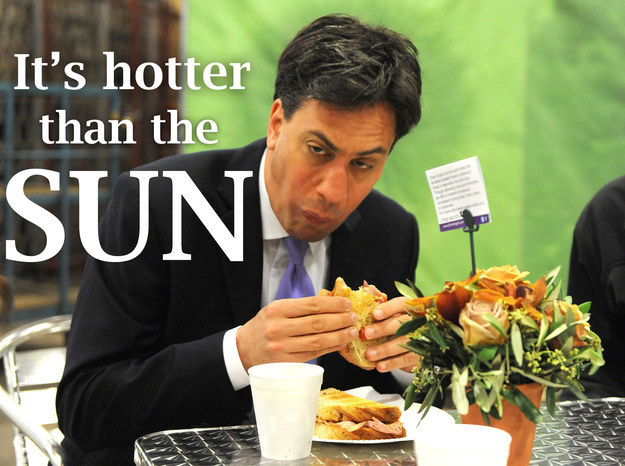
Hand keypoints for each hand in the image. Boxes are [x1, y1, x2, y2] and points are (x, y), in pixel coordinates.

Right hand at [237, 296, 357, 370]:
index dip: (333, 304)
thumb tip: (332, 304)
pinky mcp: (286, 362)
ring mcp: (282, 347)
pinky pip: (314, 354)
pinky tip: (340, 342)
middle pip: (317, 323)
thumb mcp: (276, 309)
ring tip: (351, 331)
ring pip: (318, 340)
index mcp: (277, 309)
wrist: (244, 349)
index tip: (347, 304)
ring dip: (339, 335)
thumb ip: (300, 307)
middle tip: (353, 318)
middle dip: (340, 320)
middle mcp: (279, 328)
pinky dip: (330, 348)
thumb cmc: (264, 326)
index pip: (312, 305)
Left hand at [360, 296, 420, 372]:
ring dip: (384, 349)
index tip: (374, 314)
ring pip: (403, 343)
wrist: (418, 342)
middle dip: (382, 329)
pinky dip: (391, 363)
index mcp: (410, 307)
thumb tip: (365, 293)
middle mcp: (418, 321)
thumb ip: (380, 304)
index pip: (401, 305)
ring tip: (369, 354)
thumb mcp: (392, 312)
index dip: (388, 309)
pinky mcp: (420, 355)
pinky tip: (379, 366)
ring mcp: (421, 338)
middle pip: (402, 323)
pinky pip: (405, 359)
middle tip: (366, 334)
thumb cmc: (399, 323)